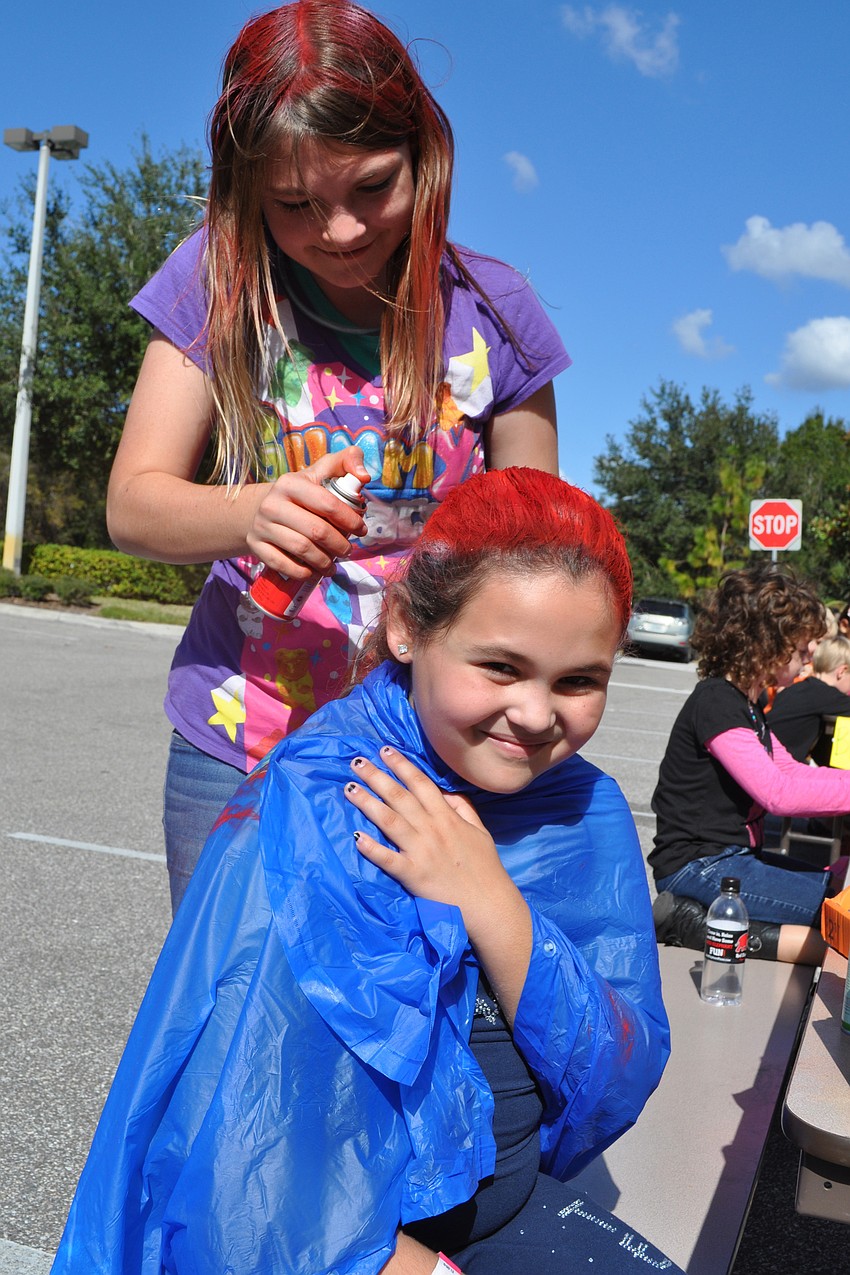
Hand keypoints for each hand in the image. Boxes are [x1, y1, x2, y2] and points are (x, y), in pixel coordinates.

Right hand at [246, 446, 369, 576]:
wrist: (261, 508)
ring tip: (334, 564)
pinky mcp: (256, 546)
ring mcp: (262, 526)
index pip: (327, 504)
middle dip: (339, 545)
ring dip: (325, 562)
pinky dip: (304, 572)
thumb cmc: (301, 491)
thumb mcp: (321, 471)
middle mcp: (272, 504)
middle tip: (348, 550)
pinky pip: (284, 565)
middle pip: (317, 531)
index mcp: (291, 483)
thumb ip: (347, 461)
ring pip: (302, 550)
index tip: (361, 530)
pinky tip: (315, 572)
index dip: (350, 520)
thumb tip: (364, 477)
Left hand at [346, 747, 532, 1022]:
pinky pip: (389, 859)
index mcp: (447, 817)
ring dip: (368, 803)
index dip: (402, 765)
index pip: (421, 784)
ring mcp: (421, 851)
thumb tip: (444, 791)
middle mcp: (432, 829)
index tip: (384, 751)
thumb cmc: (485, 868)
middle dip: (377, 776)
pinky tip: (356, 836)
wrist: (489, 904)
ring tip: (349, 788)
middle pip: (400, 797)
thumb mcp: (479, 831)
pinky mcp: (413, 875)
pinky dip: (372, 848)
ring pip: (390, 821)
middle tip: (356, 761)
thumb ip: (462, 808)